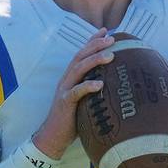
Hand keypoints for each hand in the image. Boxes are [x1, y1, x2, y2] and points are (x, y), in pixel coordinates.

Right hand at [32, 28, 114, 158]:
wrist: (54, 135)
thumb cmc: (73, 117)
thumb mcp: (85, 98)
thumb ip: (94, 88)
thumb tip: (114, 82)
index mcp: (72, 76)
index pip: (82, 54)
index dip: (92, 41)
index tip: (106, 31)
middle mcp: (67, 79)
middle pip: (80, 57)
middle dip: (96, 45)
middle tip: (112, 39)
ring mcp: (64, 89)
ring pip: (79, 70)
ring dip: (94, 61)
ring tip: (110, 56)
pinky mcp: (64, 102)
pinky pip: (76, 92)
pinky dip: (87, 86)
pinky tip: (100, 84)